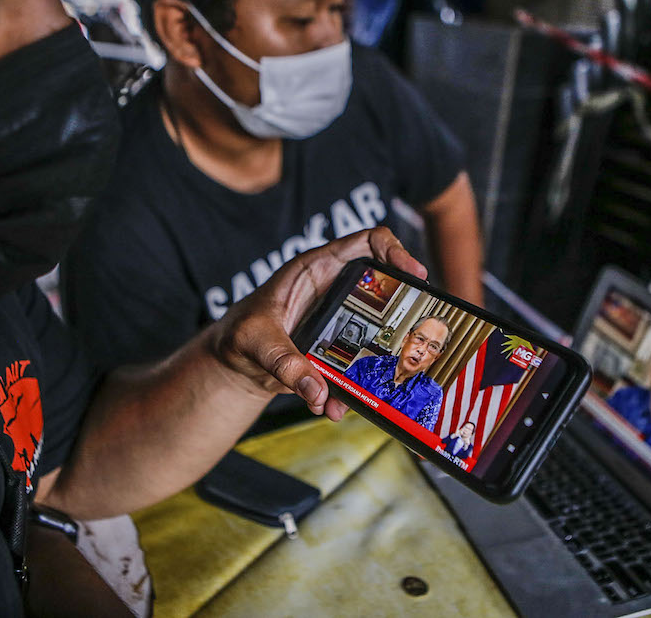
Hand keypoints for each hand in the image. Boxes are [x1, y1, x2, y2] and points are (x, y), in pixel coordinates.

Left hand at [208, 227, 425, 420]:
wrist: (233, 363)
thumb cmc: (240, 332)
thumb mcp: (256, 341)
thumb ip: (283, 362)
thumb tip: (315, 390)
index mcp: (317, 269)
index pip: (366, 243)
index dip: (393, 250)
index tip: (413, 272)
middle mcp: (336, 292)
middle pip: (386, 290)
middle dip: (405, 312)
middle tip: (417, 331)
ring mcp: (342, 323)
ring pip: (377, 337)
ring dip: (378, 364)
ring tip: (372, 386)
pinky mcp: (340, 353)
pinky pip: (358, 370)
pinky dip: (351, 392)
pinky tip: (333, 407)